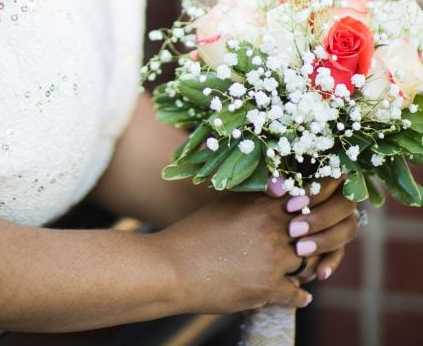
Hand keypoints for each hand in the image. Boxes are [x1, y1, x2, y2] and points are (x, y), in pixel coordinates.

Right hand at [155, 193, 313, 313]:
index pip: (305, 202)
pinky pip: (298, 294)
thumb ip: (255, 199)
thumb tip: (277, 190)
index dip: (311, 209)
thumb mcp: (226, 206)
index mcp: (262, 207)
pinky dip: (300, 296)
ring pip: (310, 265)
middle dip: (315, 239)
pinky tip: (300, 295)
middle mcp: (273, 232)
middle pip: (313, 234)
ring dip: (309, 268)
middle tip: (312, 244)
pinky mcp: (268, 290)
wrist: (173, 268)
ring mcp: (273, 262)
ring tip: (306, 269)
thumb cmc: (195, 233)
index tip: (311, 215)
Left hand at [268, 177, 359, 283]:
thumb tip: (276, 188)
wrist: (258, 219)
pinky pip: (340, 251)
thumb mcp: (266, 181)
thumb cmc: (265, 191)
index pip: (333, 178)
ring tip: (300, 250)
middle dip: (319, 218)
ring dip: (325, 240)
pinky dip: (331, 262)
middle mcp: (339, 194)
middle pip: (345, 205)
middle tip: (292, 230)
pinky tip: (319, 273)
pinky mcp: (336, 240)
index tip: (290, 206)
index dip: (316, 193)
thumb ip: (271, 180)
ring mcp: (341, 218)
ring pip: (347, 229)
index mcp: (325, 172)